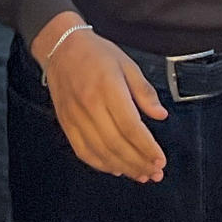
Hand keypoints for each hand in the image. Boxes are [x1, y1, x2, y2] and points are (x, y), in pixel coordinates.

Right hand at [34, 16, 167, 181]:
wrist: (61, 47)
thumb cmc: (97, 53)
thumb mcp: (127, 64)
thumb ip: (144, 91)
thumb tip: (160, 115)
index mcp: (108, 88)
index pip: (130, 126)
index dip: (146, 147)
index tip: (160, 161)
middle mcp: (90, 104)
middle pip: (116, 143)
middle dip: (138, 162)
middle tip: (154, 173)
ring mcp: (75, 116)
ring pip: (100, 151)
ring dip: (122, 167)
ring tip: (140, 175)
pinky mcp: (66, 122)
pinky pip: (82, 150)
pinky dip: (99, 164)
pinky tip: (115, 169)